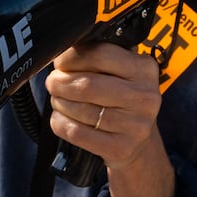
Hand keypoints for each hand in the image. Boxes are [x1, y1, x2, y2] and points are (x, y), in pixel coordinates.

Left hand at [45, 42, 161, 170]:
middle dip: (61, 82)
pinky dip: (61, 123)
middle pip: (88, 85)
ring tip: (58, 99)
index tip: (60, 62)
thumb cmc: (122, 98)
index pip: (100, 55)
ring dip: (60, 103)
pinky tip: (59, 118)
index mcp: (145, 68)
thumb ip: (99, 56)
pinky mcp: (121, 149)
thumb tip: (63, 47)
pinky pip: (78, 133)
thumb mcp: (121, 72)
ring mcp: (135, 125)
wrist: (138, 141)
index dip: (72, 57)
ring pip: (80, 110)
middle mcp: (145, 97)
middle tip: (52, 82)